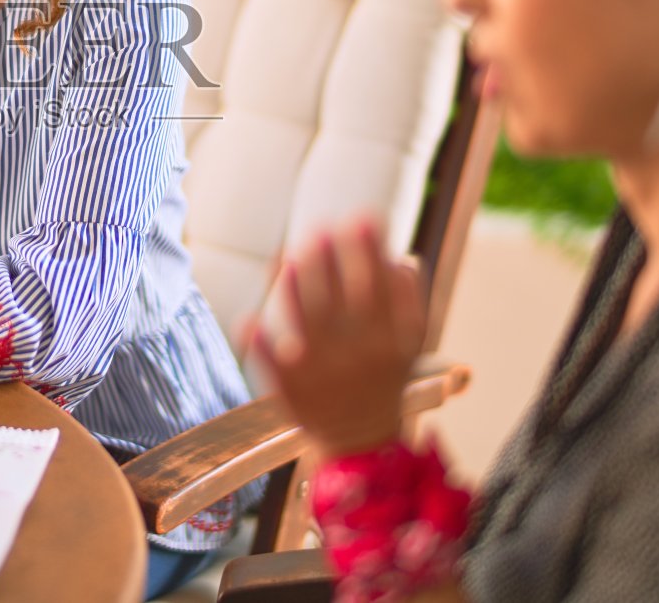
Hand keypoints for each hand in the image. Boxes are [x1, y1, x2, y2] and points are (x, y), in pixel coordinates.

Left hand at [251, 216, 425, 457]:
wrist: (363, 442)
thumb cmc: (384, 378)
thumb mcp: (408, 347)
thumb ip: (408, 304)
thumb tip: (402, 259)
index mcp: (390, 344)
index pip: (381, 290)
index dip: (371, 251)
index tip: (361, 216)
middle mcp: (358, 359)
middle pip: (341, 304)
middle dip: (330, 263)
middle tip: (320, 228)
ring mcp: (323, 377)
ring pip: (307, 329)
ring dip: (295, 293)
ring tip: (290, 258)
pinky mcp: (293, 394)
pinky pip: (273, 368)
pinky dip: (261, 345)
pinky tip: (249, 317)